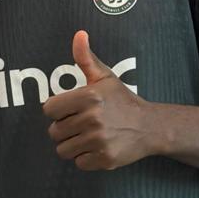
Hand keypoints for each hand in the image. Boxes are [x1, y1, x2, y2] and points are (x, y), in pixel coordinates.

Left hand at [43, 31, 159, 170]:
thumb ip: (86, 58)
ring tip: (89, 136)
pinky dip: (85, 158)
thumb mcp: (104, 77)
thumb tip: (79, 34)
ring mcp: (99, 140)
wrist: (149, 127)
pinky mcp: (105, 159)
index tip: (72, 110)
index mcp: (89, 96)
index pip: (49, 109)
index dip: (58, 111)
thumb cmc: (122, 101)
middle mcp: (93, 119)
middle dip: (65, 129)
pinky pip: (78, 163)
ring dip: (73, 145)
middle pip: (54, 132)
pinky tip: (98, 147)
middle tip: (83, 124)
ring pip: (63, 150)